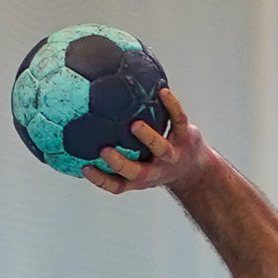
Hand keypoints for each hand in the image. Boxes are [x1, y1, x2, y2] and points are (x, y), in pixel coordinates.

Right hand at [82, 89, 210, 193]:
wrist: (196, 166)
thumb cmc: (156, 160)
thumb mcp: (138, 159)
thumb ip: (114, 148)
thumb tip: (82, 125)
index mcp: (139, 178)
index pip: (117, 185)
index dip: (101, 180)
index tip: (84, 167)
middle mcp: (154, 170)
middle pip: (136, 173)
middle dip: (119, 164)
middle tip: (104, 150)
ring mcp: (171, 155)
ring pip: (160, 149)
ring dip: (147, 138)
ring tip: (134, 125)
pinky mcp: (186, 137)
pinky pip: (178, 120)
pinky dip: (171, 106)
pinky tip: (162, 91)